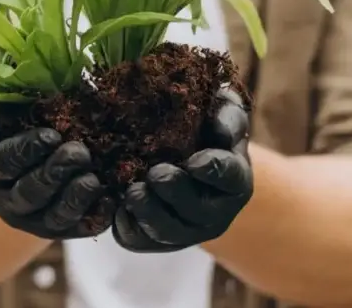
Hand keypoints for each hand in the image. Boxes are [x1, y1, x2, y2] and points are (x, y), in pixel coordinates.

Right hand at [0, 102, 110, 239]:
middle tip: (80, 152)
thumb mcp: (0, 110)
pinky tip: (110, 199)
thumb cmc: (18, 123)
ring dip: (75, 198)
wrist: (38, 156)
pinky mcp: (63, 229)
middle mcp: (8, 201)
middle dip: (55, 173)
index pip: (3, 163)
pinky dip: (96, 216)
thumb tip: (0, 89)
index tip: (52, 135)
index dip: (26, 150)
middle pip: (29, 193)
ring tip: (94, 179)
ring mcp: (35, 220)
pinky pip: (80, 227)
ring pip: (54, 216)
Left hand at [112, 87, 252, 251]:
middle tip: (155, 174)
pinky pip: (138, 241)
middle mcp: (215, 212)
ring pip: (168, 234)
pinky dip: (126, 225)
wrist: (177, 151)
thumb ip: (227, 113)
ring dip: (149, 213)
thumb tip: (221, 130)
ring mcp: (185, 230)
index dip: (214, 171)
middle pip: (198, 213)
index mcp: (234, 179)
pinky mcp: (154, 239)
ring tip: (133, 190)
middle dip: (176, 194)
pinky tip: (116, 205)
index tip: (195, 161)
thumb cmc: (202, 126)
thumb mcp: (219, 110)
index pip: (231, 178)